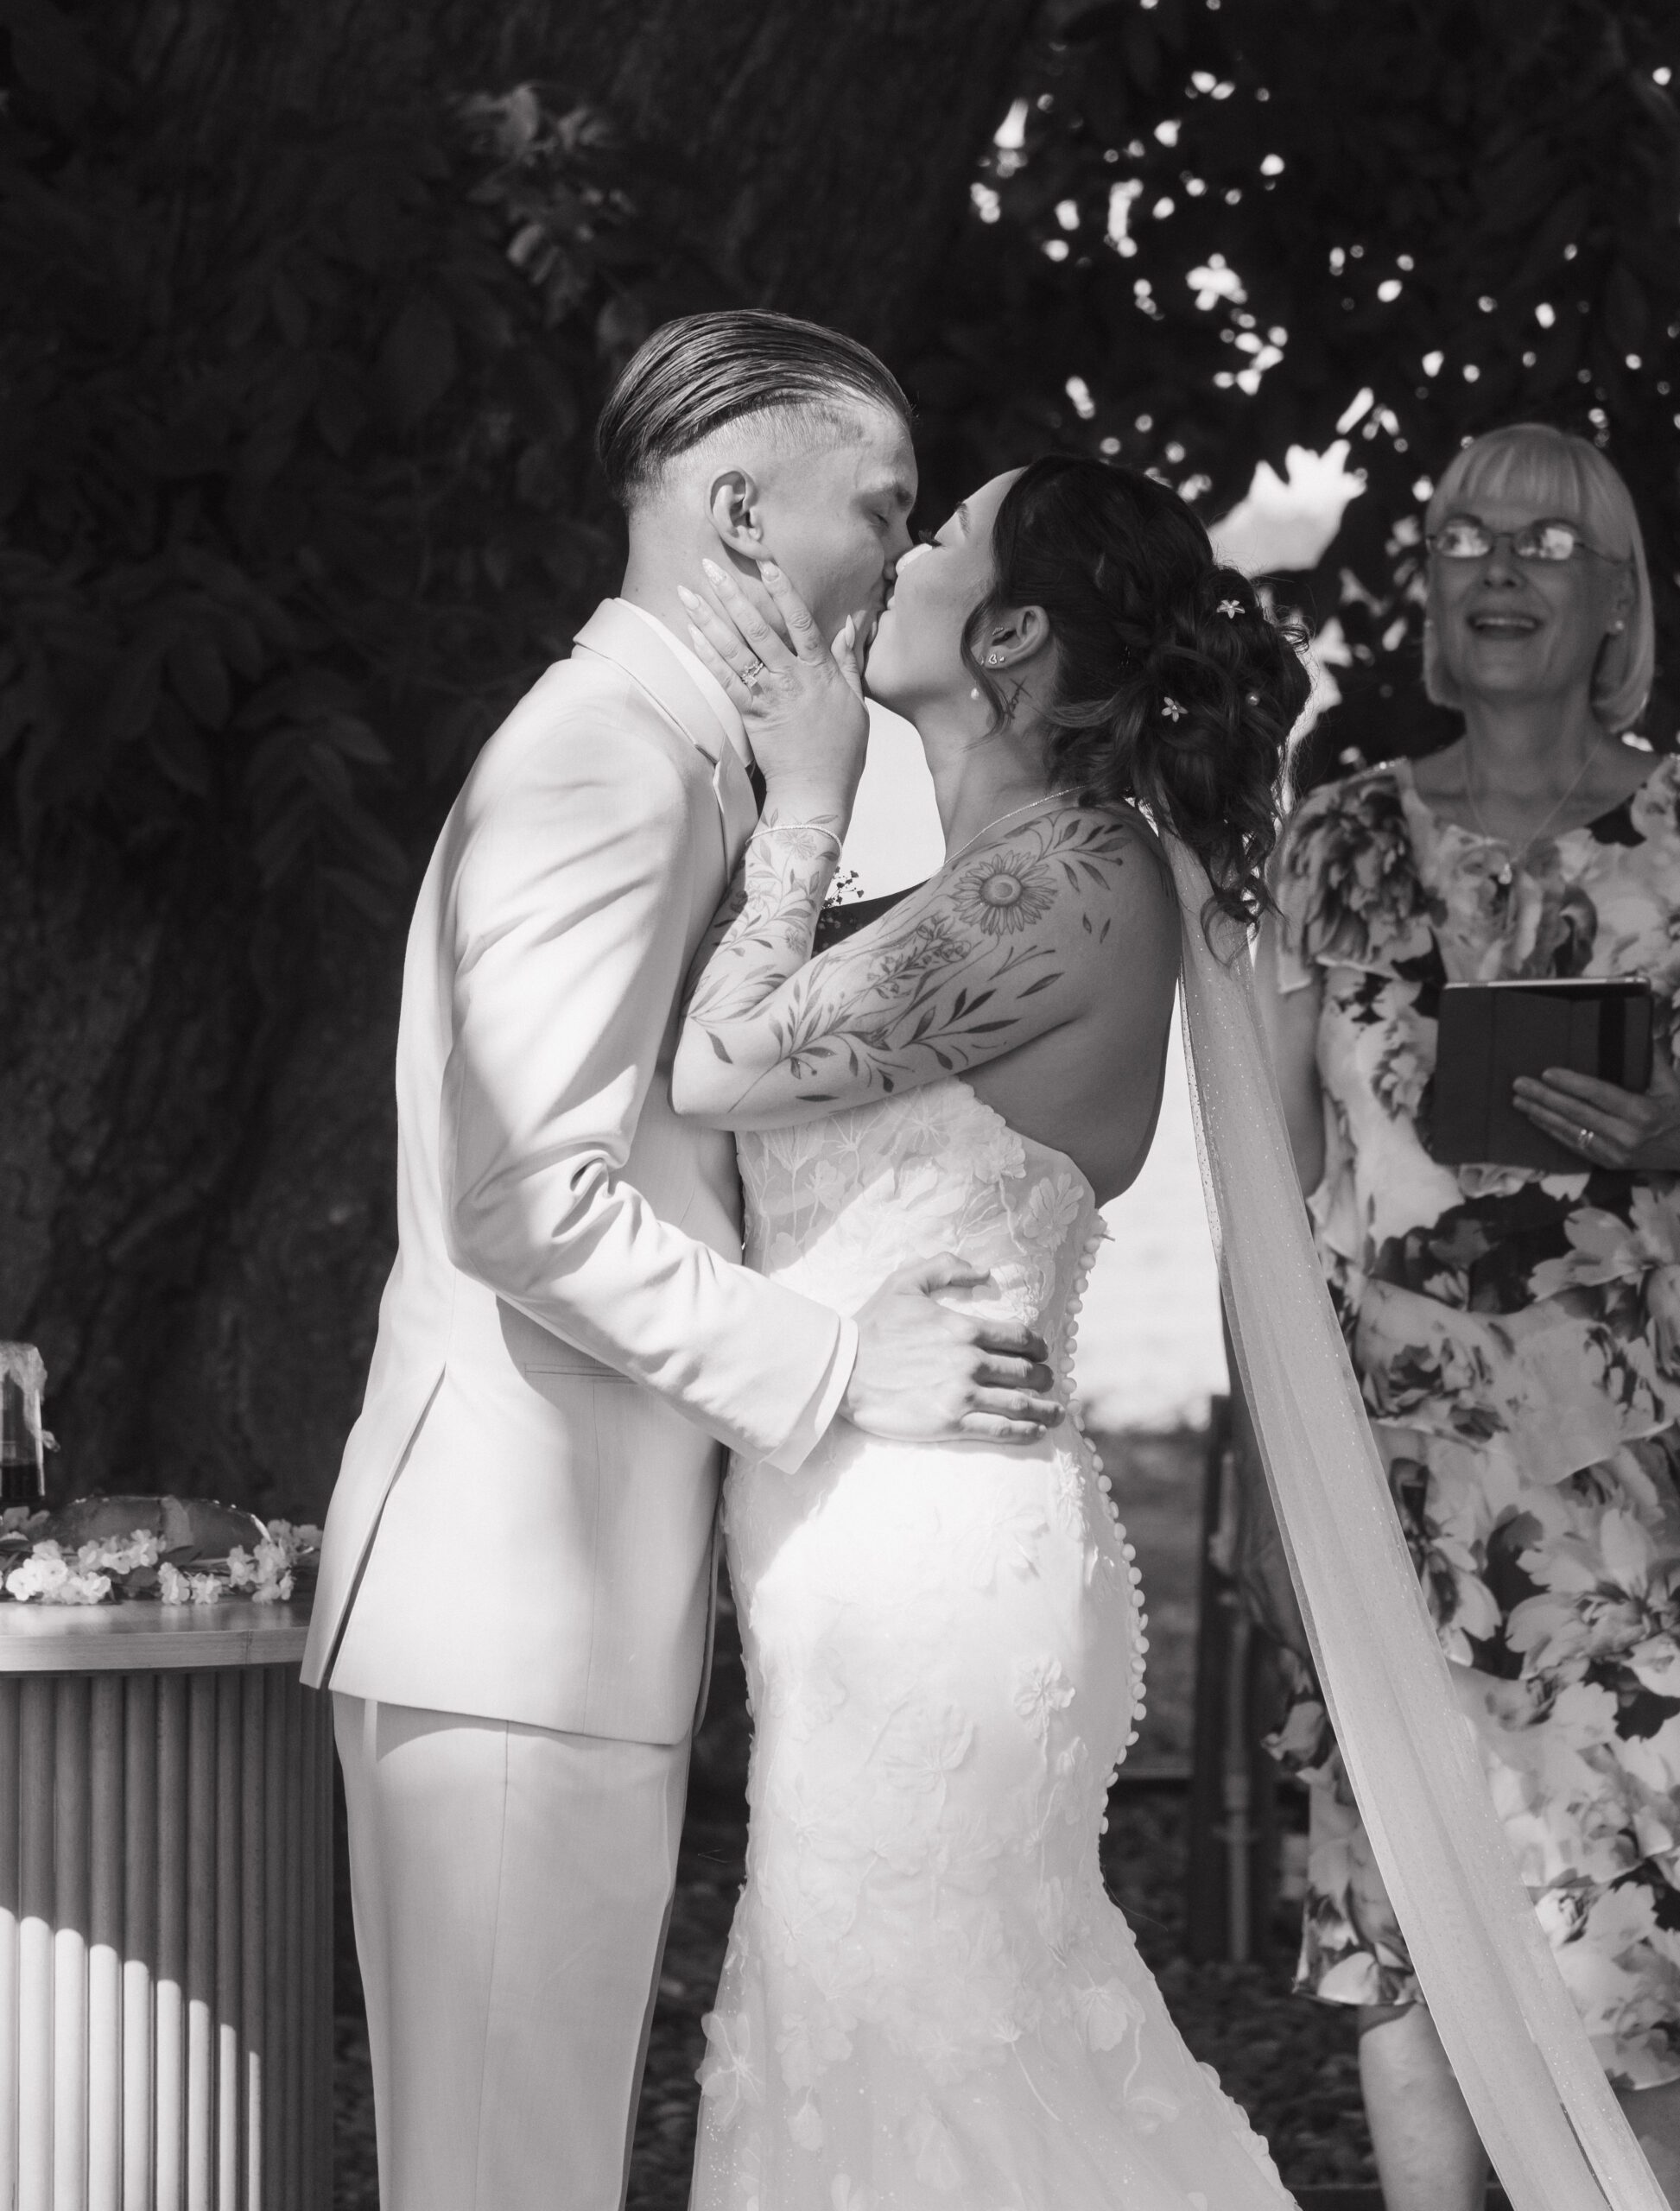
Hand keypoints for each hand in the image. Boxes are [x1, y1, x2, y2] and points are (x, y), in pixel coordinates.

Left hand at [677, 558, 868, 825]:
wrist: (817, 790)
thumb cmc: (841, 751)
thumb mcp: (856, 703)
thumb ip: (849, 661)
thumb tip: (849, 625)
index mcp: (821, 672)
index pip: (802, 621)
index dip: (784, 590)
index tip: (766, 563)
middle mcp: (793, 678)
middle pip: (760, 628)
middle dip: (733, 594)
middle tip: (708, 567)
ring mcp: (770, 695)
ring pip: (736, 649)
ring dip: (709, 619)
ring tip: (687, 593)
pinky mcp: (751, 715)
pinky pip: (726, 680)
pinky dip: (709, 655)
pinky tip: (693, 633)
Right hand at [840, 1255, 1063, 1445]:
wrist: (841, 1372)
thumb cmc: (871, 1326)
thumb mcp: (905, 1281)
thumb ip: (945, 1268)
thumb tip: (983, 1272)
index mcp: (964, 1328)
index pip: (1020, 1337)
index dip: (1039, 1346)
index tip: (1043, 1353)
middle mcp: (970, 1361)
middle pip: (1026, 1371)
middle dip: (1044, 1377)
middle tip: (1048, 1381)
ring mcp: (963, 1395)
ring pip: (1021, 1402)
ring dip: (1046, 1407)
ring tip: (1057, 1412)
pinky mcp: (951, 1423)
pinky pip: (1001, 1429)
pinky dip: (1027, 1431)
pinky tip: (1038, 1431)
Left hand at [1512, 1048, 1679, 1171]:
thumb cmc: (1679, 1113)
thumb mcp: (1671, 1084)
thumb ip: (1651, 1058)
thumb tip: (1635, 1026)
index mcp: (1642, 1112)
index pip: (1599, 1095)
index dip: (1571, 1084)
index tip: (1547, 1073)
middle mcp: (1626, 1135)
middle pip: (1577, 1113)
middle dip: (1545, 1098)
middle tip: (1520, 1084)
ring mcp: (1614, 1153)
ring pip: (1570, 1131)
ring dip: (1541, 1115)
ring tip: (1519, 1100)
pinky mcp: (1607, 1163)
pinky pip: (1573, 1145)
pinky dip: (1552, 1131)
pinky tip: (1536, 1119)